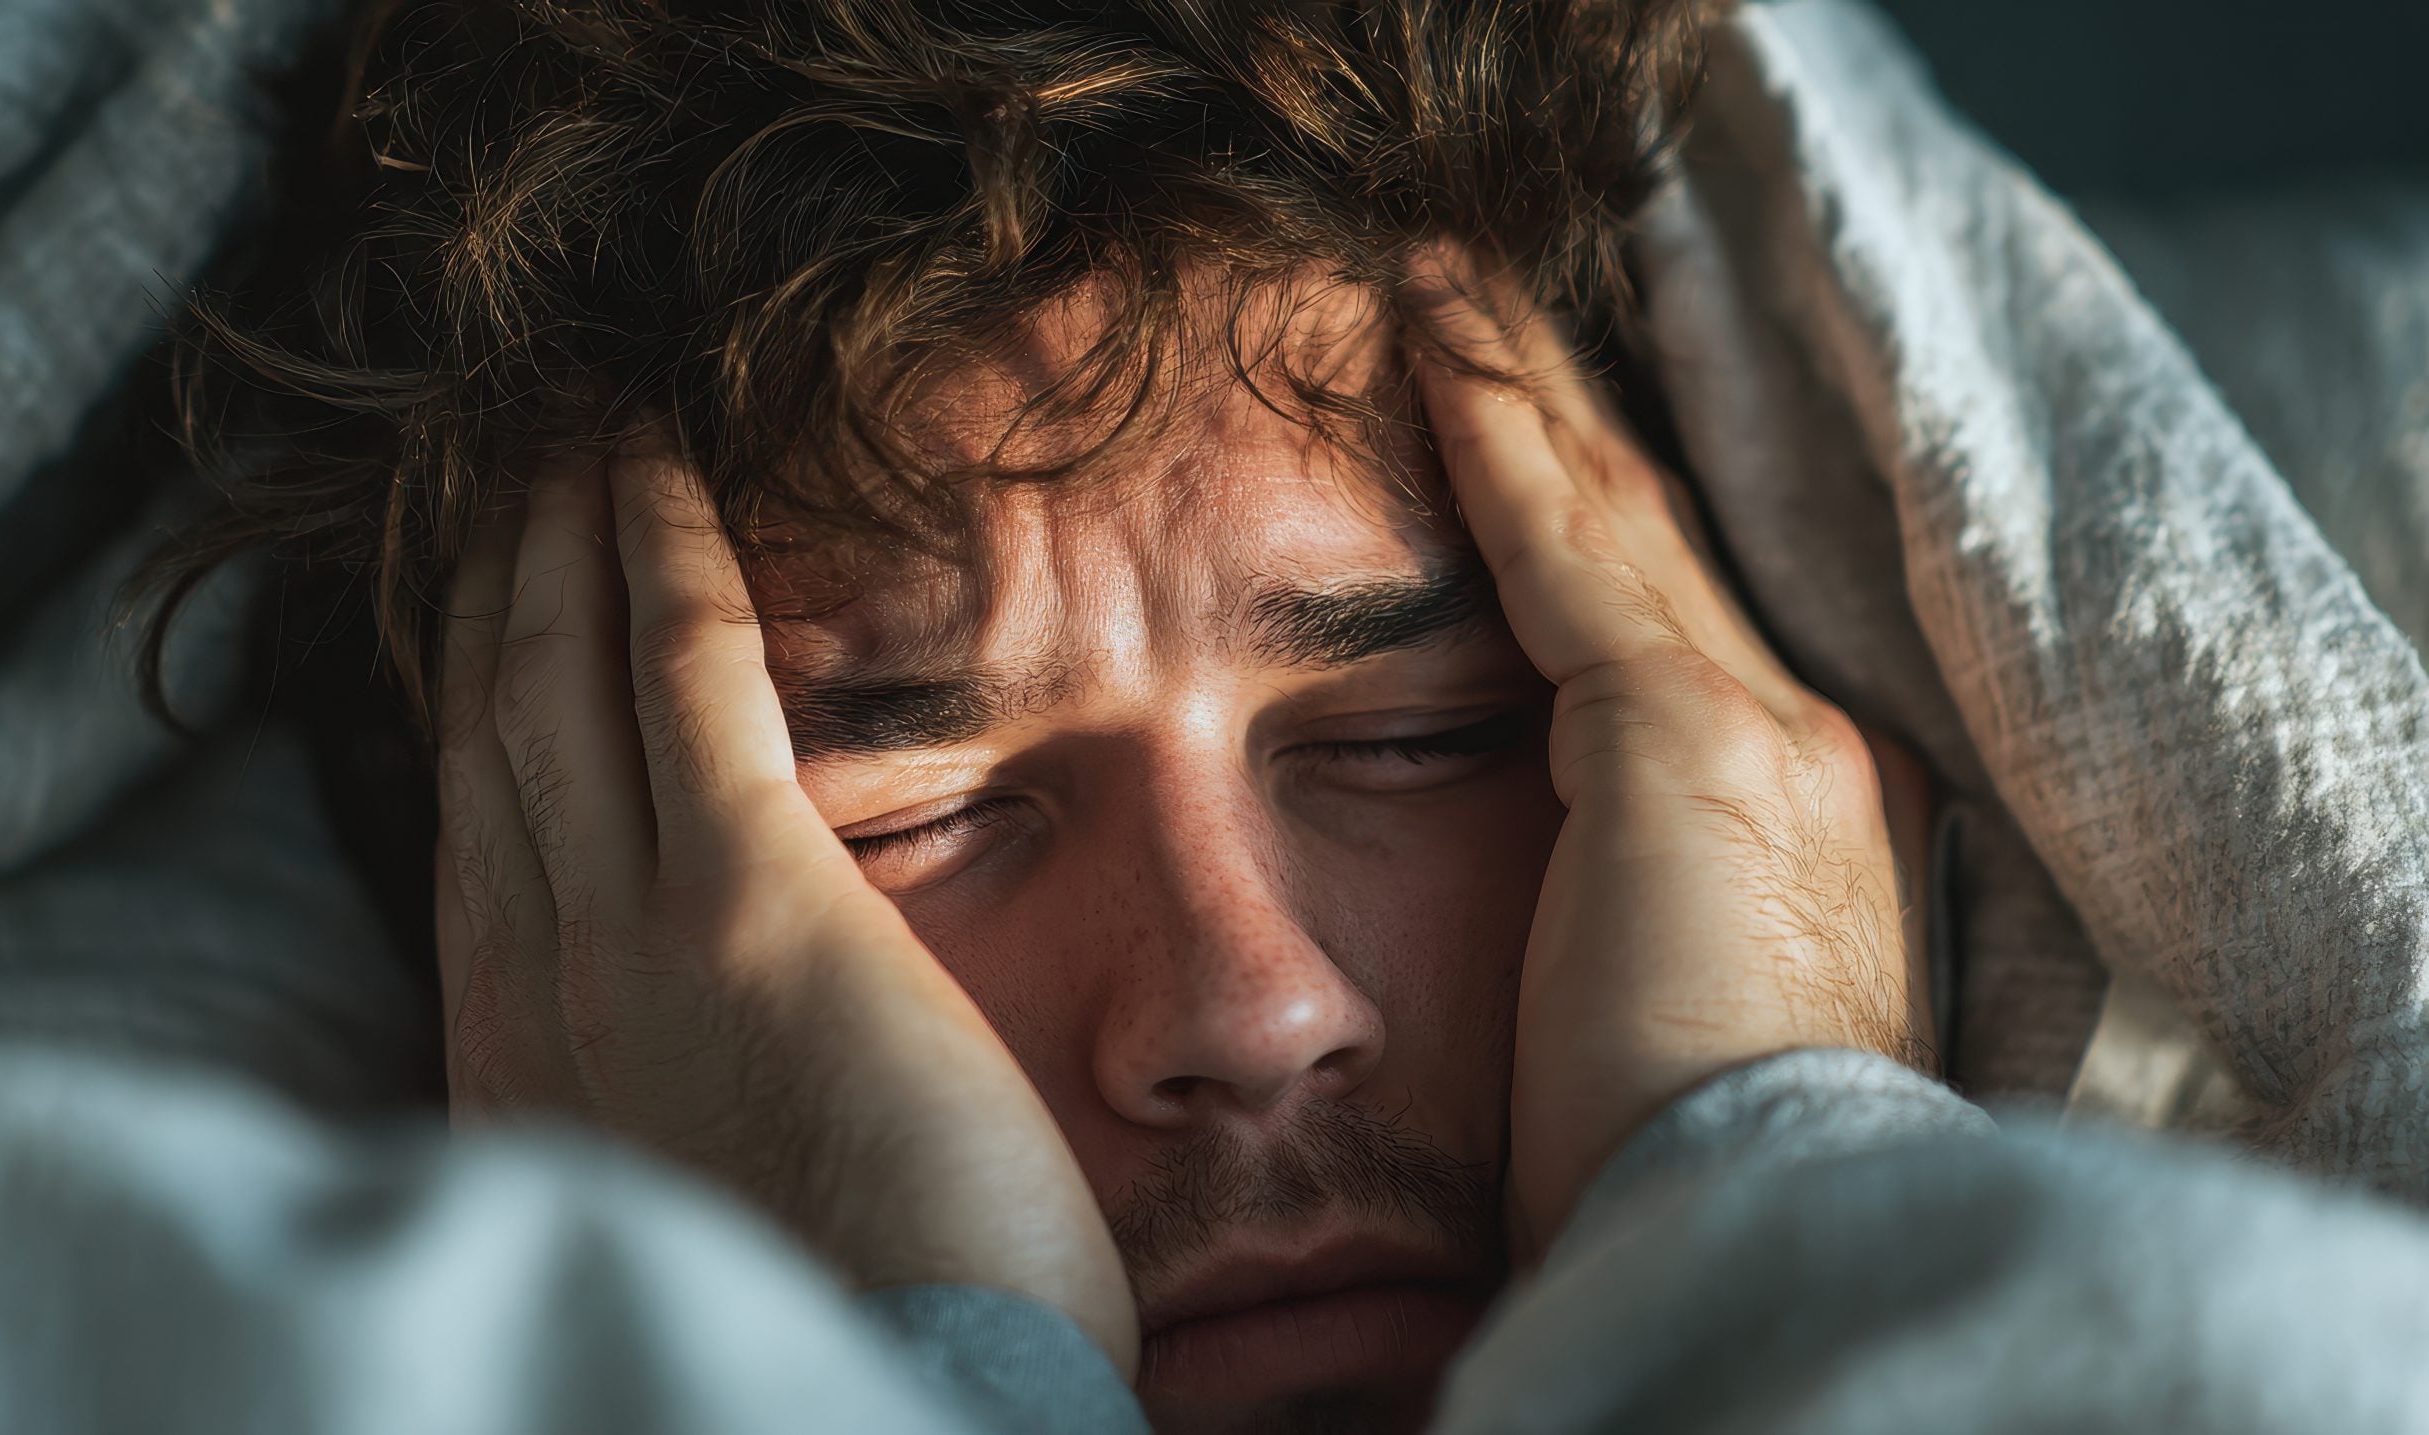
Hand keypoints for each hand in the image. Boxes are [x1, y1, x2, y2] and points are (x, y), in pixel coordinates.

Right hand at [431, 443, 1136, 1374]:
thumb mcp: (691, 1190)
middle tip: (506, 455)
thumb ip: (666, 1074)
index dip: (469, 680)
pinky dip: (663, 555)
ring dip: (560, 530)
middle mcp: (535, 980)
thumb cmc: (839, 1313)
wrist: (892, 1396)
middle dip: (494, 575)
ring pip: (561, 675)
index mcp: (524, 1054)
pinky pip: (684, 676)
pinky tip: (658, 462)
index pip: (476, 818)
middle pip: (493, 724)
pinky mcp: (746, 904)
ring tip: (569, 419)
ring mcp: (624, 934)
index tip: (482, 583)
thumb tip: (706, 1014)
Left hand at [1410, 257, 1935, 1253]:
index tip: (1545, 443)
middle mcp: (1822, 744)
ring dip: (1521, 387)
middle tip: (1484, 302)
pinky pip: (1556, 542)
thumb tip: (1565, 908)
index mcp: (1823, 820)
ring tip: (1441, 285)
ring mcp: (1767, 728)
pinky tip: (1426, 341)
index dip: (1611, 516)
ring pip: (1614, 509)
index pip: (1687, 623)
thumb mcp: (1662, 1020)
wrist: (1758, 1239)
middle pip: (1661, 538)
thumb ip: (1631, 918)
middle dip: (1569, 418)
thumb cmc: (1680, 1177)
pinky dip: (1488, 434)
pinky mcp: (1681, 735)